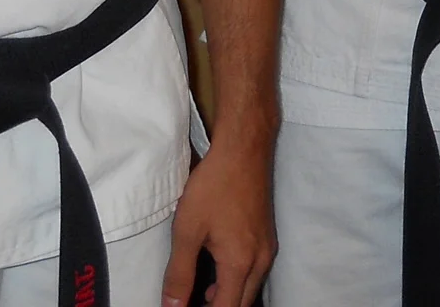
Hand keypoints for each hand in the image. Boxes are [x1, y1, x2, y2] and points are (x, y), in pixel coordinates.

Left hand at [161, 136, 275, 306]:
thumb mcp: (187, 230)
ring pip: (250, 288)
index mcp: (240, 264)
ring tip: (201, 294)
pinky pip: (255, 271)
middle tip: (192, 302)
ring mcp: (268, 247)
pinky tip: (218, 271)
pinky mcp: (267, 235)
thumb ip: (179, 273)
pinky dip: (238, 280)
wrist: (244, 148)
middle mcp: (261, 260)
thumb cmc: (214, 185)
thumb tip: (172, 306)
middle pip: (241, 303)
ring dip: (229, 296)